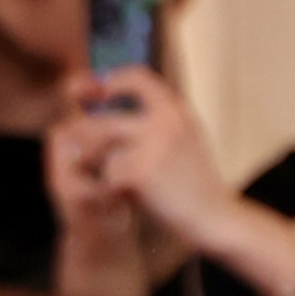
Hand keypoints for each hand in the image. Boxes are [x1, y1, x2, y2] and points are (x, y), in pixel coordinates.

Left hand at [51, 68, 226, 244]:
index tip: (101, 92)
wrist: (218, 218)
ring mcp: (154, 144)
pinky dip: (110, 185)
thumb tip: (114, 108)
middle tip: (76, 145)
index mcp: (177, 111)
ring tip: (98, 175)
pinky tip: (120, 196)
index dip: (114, 81)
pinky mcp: (142, 170)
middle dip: (84, 131)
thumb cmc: (199, 187)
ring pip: (101, 141)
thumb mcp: (186, 142)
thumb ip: (159, 124)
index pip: (139, 76)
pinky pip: (109, 169)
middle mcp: (166, 120)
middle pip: (105, 115)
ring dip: (93, 158)